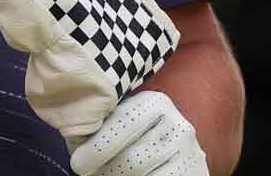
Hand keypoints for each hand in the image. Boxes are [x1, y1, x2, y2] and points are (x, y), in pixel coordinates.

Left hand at [68, 91, 207, 175]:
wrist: (174, 147)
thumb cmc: (135, 133)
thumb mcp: (122, 121)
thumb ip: (101, 125)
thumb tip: (76, 142)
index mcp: (154, 103)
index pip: (121, 126)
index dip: (96, 148)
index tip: (77, 164)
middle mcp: (176, 125)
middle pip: (130, 158)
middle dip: (104, 171)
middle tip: (88, 173)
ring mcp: (189, 151)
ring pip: (141, 174)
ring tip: (105, 175)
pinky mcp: (194, 171)